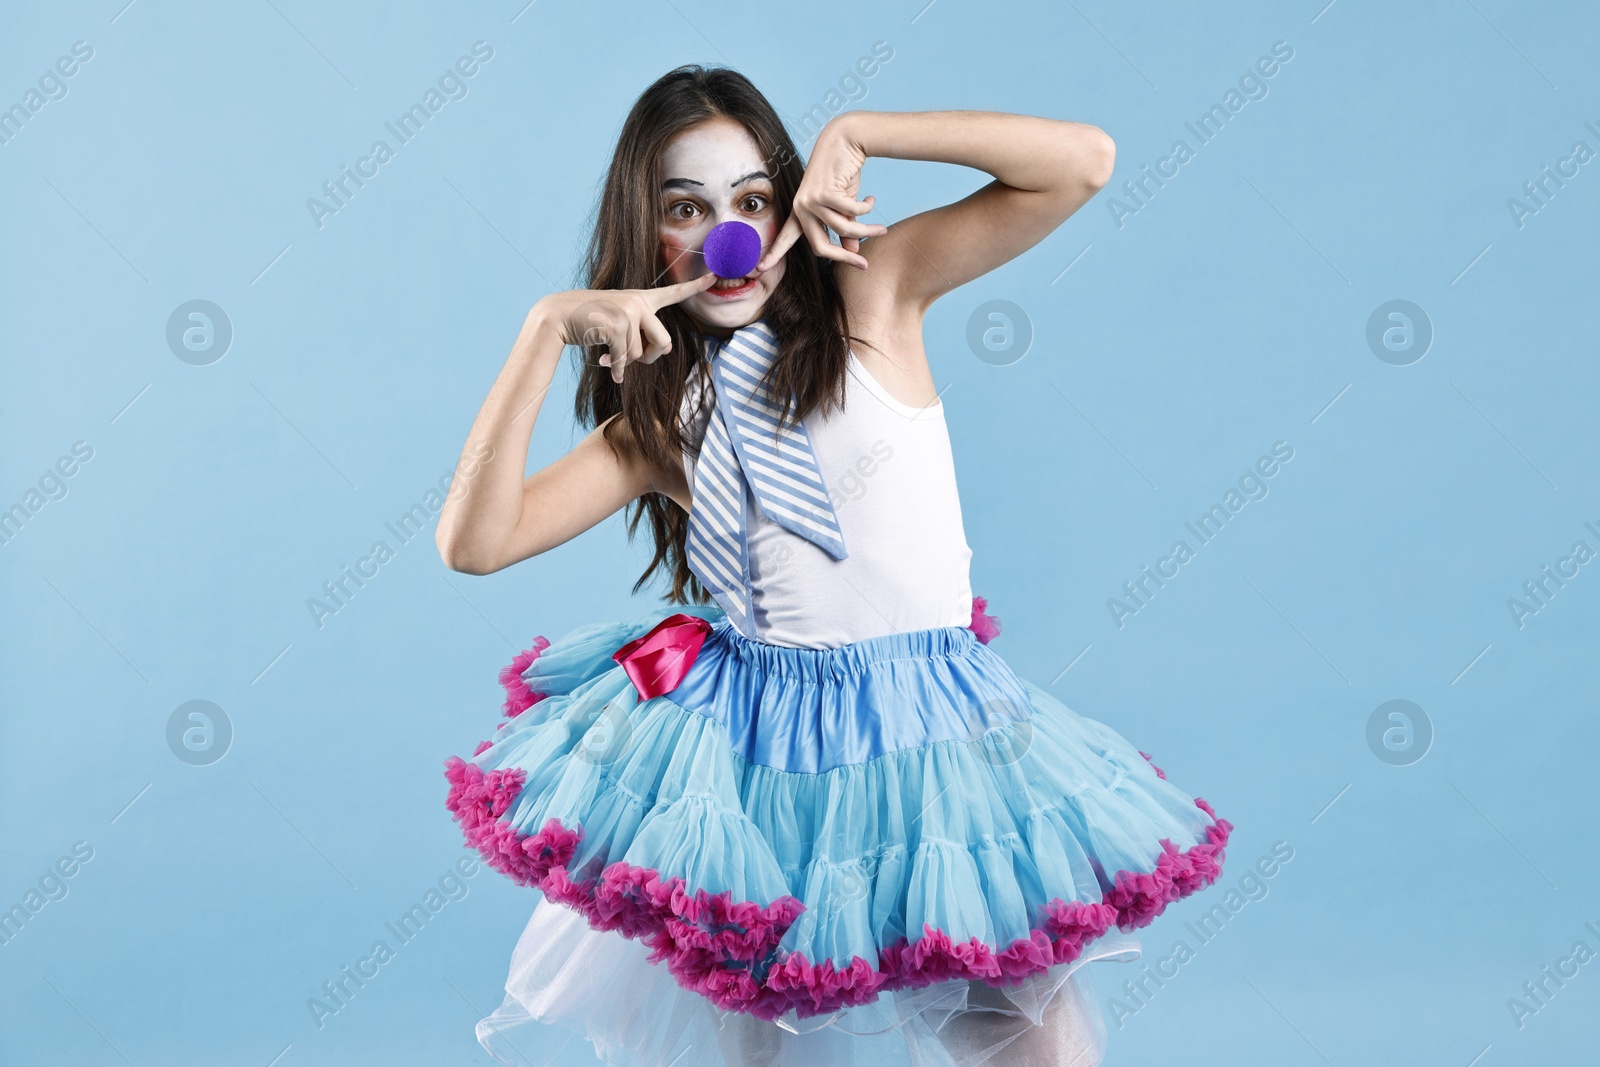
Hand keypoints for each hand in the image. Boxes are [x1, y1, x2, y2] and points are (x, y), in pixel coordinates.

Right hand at [537, 274, 718, 383]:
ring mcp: (628, 311)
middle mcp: (638, 301)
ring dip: (624, 363)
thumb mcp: (619, 323)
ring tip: (609, 357)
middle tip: (630, 361)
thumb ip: (640, 334)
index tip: (715, 277)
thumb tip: (661, 352)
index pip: (673, 293)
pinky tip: (604, 365)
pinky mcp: (617, 325)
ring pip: (640, 355)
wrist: (558, 315)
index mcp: (642, 299)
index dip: (695, 286)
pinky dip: (615, 368)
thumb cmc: (590, 322)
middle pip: (664, 343)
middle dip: (648, 359)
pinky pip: (624, 359)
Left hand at [756, 118, 888, 272]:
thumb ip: (844, 229)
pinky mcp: (825, 192)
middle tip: (864, 264)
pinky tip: (871, 200)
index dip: (775, 254)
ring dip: (867, 231)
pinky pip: (852, 213)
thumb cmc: (842, 173)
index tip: (760, 270)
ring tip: (881, 229)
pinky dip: (866, 209)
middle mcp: (801, 207)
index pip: (787, 237)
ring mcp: (811, 199)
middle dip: (845, 258)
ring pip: (843, 229)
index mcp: (800, 211)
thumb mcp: (842, 206)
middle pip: (820, 247)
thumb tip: (852, 251)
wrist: (844, 140)